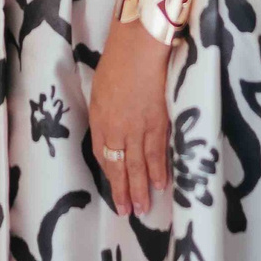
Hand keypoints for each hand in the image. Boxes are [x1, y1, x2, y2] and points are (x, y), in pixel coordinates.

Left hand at [88, 19, 173, 215]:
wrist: (139, 49)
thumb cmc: (118, 61)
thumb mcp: (101, 88)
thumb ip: (105, 112)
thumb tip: (111, 126)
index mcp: (100, 120)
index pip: (102, 154)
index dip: (110, 173)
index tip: (114, 188)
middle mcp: (117, 130)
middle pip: (120, 167)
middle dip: (123, 191)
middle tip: (127, 212)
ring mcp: (139, 130)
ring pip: (139, 166)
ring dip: (141, 189)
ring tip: (142, 208)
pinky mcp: (159, 124)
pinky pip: (158, 153)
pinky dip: (159, 170)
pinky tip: (161, 185)